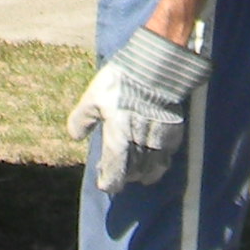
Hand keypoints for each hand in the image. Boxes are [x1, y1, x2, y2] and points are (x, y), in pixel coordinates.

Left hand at [68, 25, 210, 194]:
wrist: (156, 67)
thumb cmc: (120, 82)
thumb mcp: (93, 97)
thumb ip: (82, 120)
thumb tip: (75, 137)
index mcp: (119, 142)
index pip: (114, 177)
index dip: (108, 182)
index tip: (104, 182)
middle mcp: (140, 148)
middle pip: (133, 175)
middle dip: (123, 176)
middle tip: (115, 169)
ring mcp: (160, 142)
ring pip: (152, 170)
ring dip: (142, 173)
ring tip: (135, 169)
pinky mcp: (175, 133)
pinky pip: (167, 157)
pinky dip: (159, 162)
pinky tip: (154, 155)